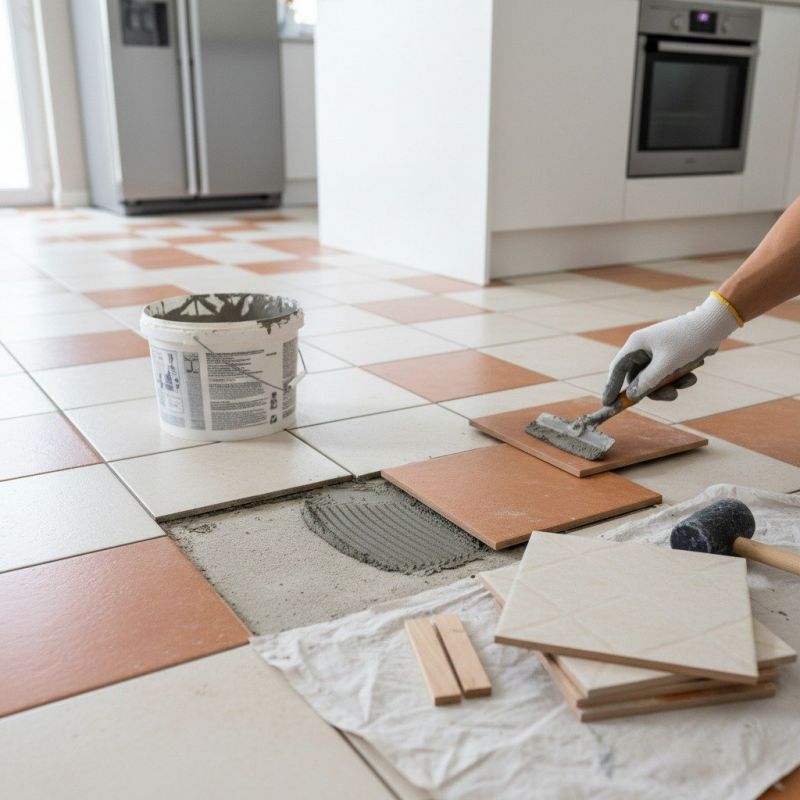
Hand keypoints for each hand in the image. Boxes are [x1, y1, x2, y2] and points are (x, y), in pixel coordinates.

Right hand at [601, 295, 739, 404]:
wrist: (714, 325)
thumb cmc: (688, 340)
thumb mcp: (667, 364)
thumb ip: (647, 381)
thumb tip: (631, 396)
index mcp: (637, 344)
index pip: (617, 368)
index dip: (611, 387)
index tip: (607, 403)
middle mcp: (643, 348)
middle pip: (638, 377)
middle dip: (654, 389)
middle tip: (670, 396)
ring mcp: (656, 352)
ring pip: (654, 378)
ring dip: (670, 384)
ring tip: (688, 382)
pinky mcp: (669, 355)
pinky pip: (666, 374)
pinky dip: (678, 378)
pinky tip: (693, 375)